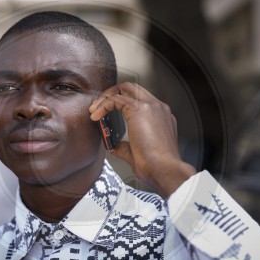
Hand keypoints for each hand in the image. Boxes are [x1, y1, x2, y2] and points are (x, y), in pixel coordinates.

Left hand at [89, 82, 195, 197]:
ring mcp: (152, 107)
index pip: (139, 100)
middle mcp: (158, 108)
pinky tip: (96, 115)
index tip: (106, 114)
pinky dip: (103, 105)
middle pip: (133, 88)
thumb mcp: (136, 153)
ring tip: (94, 110)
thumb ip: (124, 146)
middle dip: (112, 94)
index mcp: (161, 117)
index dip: (120, 103)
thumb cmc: (156, 167)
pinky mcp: (140, 110)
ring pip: (125, 88)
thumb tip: (114, 146)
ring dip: (106, 97)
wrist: (164, 170)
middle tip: (98, 106)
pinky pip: (116, 99)